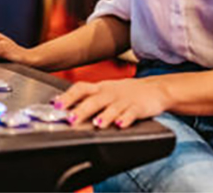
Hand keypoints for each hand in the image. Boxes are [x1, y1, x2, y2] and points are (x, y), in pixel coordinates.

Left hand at [53, 78, 169, 128]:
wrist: (155, 88)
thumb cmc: (126, 92)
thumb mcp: (106, 90)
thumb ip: (86, 97)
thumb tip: (60, 105)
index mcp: (101, 88)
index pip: (81, 88)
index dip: (68, 96)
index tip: (56, 105)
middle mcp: (110, 93)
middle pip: (94, 100)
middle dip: (82, 109)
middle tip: (71, 118)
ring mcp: (125, 100)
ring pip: (113, 107)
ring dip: (105, 115)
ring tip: (97, 123)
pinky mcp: (138, 107)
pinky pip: (132, 113)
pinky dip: (126, 118)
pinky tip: (121, 124)